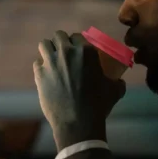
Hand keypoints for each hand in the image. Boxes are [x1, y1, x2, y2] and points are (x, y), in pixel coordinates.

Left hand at [33, 31, 125, 150]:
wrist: (78, 122)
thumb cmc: (98, 105)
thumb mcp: (114, 90)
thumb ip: (117, 82)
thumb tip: (120, 81)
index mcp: (86, 51)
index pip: (77, 36)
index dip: (76, 42)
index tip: (76, 49)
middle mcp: (67, 52)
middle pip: (59, 36)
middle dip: (61, 42)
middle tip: (64, 52)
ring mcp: (51, 62)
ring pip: (44, 44)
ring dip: (48, 50)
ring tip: (52, 58)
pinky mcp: (39, 74)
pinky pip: (37, 62)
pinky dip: (41, 66)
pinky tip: (46, 74)